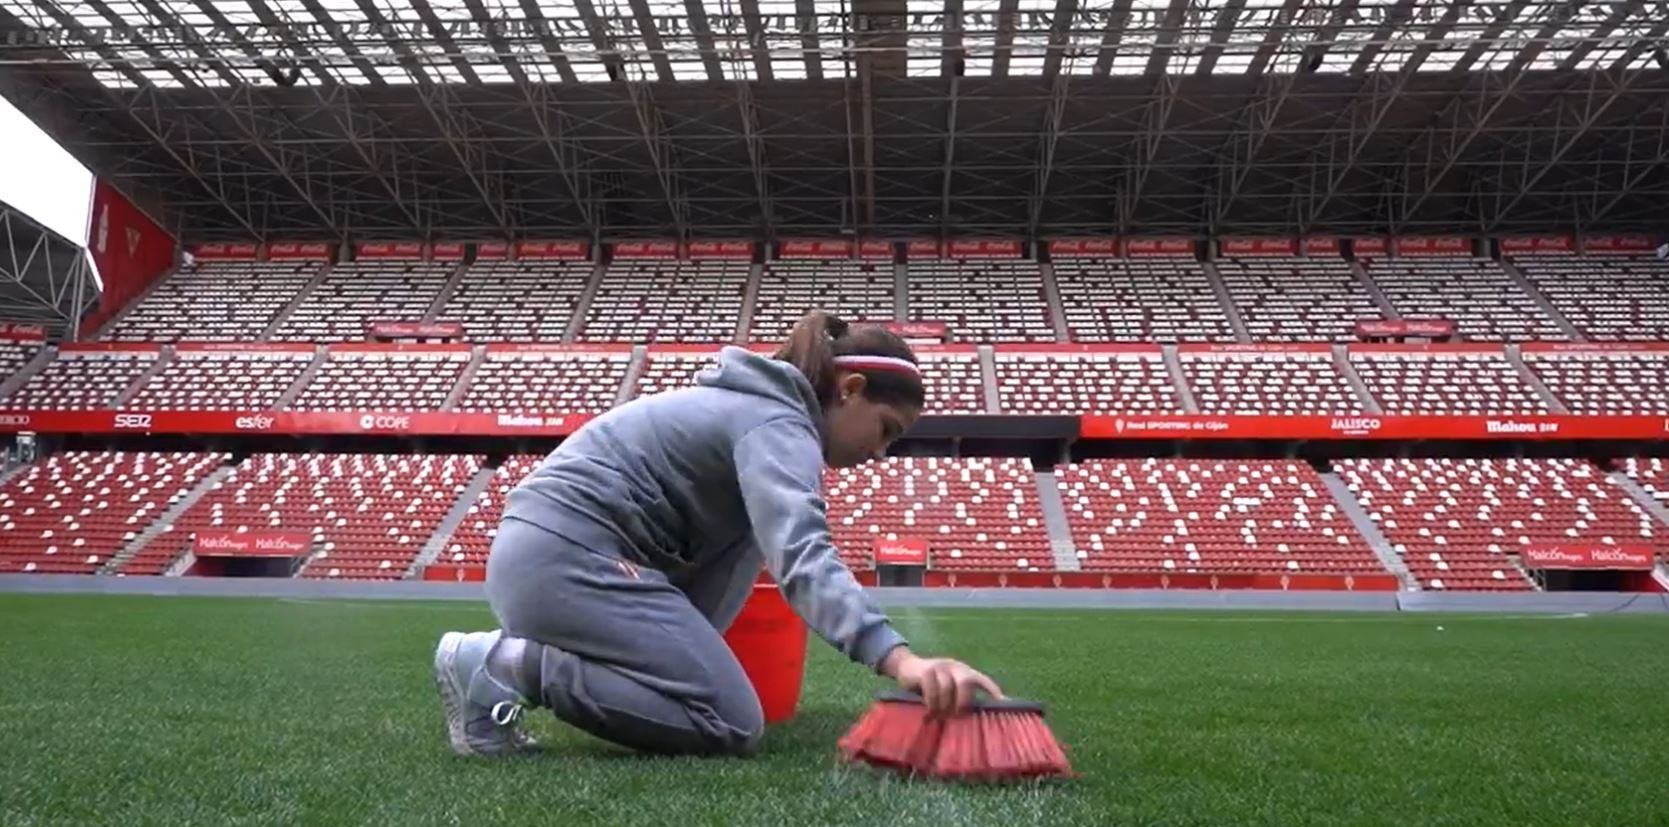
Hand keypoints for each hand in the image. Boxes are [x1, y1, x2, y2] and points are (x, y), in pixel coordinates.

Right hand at [879, 646, 1003, 717]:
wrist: (906, 666)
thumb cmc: (931, 685)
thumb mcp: (947, 689)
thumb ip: (958, 699)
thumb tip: (969, 720)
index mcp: (965, 672)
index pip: (983, 681)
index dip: (994, 692)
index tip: (1005, 706)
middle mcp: (956, 667)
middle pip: (966, 682)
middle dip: (962, 702)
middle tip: (955, 715)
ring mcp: (941, 666)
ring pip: (947, 687)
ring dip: (942, 705)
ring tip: (938, 716)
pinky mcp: (926, 670)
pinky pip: (932, 687)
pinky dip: (931, 701)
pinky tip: (928, 710)